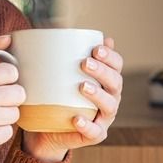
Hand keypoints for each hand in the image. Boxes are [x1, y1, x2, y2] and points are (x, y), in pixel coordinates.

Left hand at [22, 37, 123, 162]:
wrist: (46, 129)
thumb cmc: (54, 95)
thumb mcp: (56, 74)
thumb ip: (61, 55)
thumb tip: (58, 28)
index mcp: (105, 81)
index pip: (116, 65)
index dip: (111, 57)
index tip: (96, 48)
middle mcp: (109, 98)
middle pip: (115, 83)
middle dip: (103, 71)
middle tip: (85, 63)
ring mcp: (103, 118)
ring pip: (110, 106)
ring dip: (98, 95)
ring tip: (82, 86)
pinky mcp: (94, 135)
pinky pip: (95, 131)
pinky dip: (87, 125)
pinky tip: (77, 118)